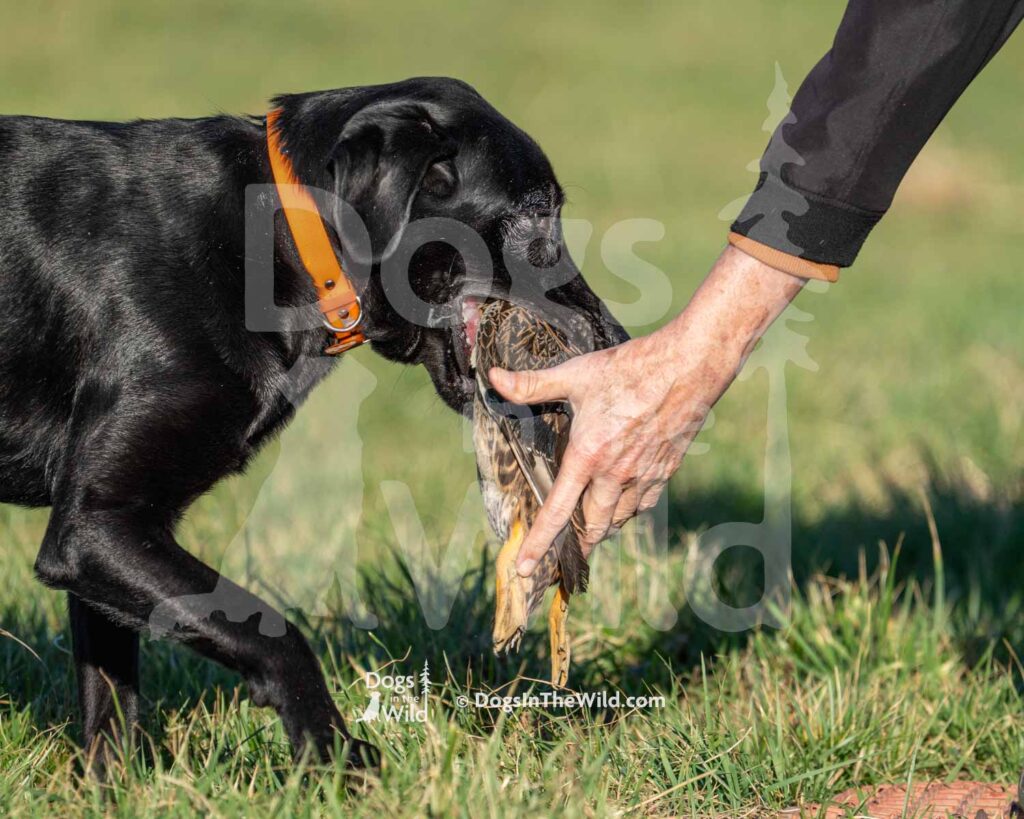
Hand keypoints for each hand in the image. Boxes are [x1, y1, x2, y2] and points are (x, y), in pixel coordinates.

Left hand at [488, 245, 804, 576]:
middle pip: (592, 525)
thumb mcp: (575, 374)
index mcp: (587, 456)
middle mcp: (615, 474)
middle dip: (578, 542)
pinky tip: (625, 504)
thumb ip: (532, 384)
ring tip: (593, 531)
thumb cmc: (630, 369)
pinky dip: (630, 510)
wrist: (689, 368)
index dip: (539, 543)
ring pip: (620, 518)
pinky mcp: (666, 469)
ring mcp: (644, 475)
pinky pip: (645, 503)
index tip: (526, 569)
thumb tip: (492, 378)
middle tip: (566, 554)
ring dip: (604, 527)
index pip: (557, 511)